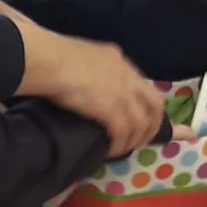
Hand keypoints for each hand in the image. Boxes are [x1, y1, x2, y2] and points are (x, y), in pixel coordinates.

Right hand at [0, 0, 163, 157]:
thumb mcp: (82, 55)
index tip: (137, 114)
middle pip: (154, 105)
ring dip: (135, 140)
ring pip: (141, 124)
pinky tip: (110, 151)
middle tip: (140, 138)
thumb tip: (84, 76)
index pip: (141, 83)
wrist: (52, 62)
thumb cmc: (56, 55)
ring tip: (124, 149)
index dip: (142, 102)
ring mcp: (122, 95)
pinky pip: (123, 134)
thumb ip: (91, 66)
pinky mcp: (112, 112)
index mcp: (118, 60)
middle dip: (151, 124)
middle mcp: (127, 77)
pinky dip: (118, 145)